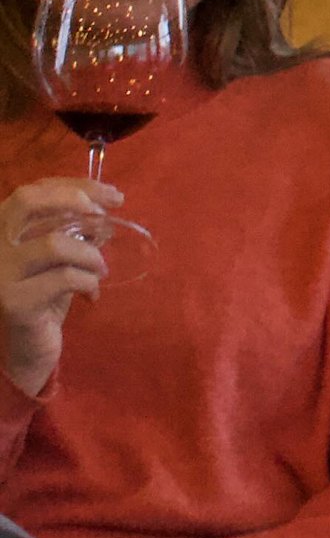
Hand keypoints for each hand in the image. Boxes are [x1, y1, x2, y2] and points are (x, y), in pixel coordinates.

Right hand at [0, 173, 124, 401]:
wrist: (26, 351)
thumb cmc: (44, 299)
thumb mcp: (59, 261)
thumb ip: (74, 234)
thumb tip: (104, 214)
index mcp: (2, 230)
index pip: (33, 191)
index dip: (74, 186)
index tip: (112, 195)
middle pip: (28, 202)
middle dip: (74, 200)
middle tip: (105, 216)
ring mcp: (0, 274)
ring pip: (53, 243)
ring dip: (90, 254)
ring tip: (101, 270)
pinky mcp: (15, 302)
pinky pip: (64, 278)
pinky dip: (89, 282)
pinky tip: (92, 295)